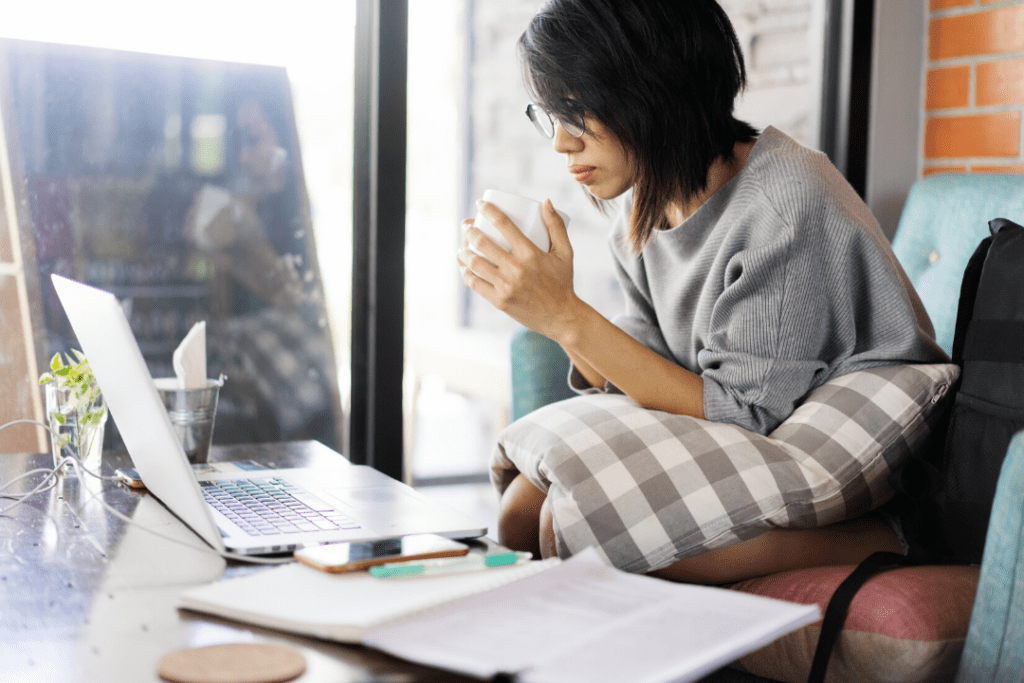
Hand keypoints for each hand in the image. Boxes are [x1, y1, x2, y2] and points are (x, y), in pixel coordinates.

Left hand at [457, 199, 579, 340]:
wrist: (561, 317)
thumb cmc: (562, 282)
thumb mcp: (565, 252)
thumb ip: (557, 226)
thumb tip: (546, 201)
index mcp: (530, 253)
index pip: (504, 224)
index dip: (488, 210)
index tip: (479, 204)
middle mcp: (516, 269)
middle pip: (482, 243)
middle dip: (468, 230)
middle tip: (466, 226)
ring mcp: (506, 286)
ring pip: (474, 263)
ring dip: (462, 251)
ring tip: (461, 245)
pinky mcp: (499, 301)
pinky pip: (475, 284)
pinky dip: (466, 273)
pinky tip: (464, 266)